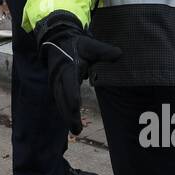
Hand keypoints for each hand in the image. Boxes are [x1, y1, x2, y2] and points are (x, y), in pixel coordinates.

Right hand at [36, 11, 122, 135]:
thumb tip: (119, 54)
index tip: (76, 106)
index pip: (69, 81)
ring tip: (76, 131)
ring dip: (67, 117)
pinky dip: (65, 113)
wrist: (57, 43)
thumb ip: (103, 50)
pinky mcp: (56, 88)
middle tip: (77, 129)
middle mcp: (59, 77)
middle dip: (69, 114)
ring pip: (60, 103)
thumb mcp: (89, 45)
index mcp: (67, 66)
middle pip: (62, 98)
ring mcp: (55, 83)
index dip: (72, 94)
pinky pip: (60, 102)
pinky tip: (71, 124)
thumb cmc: (76, 45)